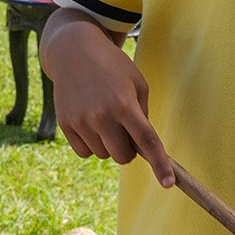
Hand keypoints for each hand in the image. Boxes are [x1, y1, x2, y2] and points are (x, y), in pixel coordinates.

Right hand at [41, 12, 173, 186]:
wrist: (74, 51)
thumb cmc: (113, 67)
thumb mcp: (137, 84)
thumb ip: (143, 115)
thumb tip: (141, 147)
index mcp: (125, 105)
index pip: (147, 141)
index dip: (159, 164)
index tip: (168, 183)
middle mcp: (102, 116)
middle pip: (124, 156)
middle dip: (128, 148)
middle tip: (124, 127)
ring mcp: (82, 122)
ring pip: (104, 155)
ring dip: (108, 144)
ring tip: (103, 116)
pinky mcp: (66, 125)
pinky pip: (85, 153)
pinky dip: (91, 144)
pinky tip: (89, 122)